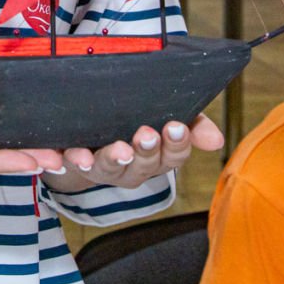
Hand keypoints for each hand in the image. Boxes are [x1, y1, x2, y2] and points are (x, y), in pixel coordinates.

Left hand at [44, 115, 224, 192]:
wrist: (86, 130)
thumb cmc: (133, 119)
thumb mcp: (164, 115)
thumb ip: (192, 124)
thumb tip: (217, 140)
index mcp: (155, 156)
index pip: (173, 156)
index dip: (176, 144)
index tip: (177, 126)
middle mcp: (129, 167)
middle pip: (142, 166)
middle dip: (146, 151)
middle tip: (146, 134)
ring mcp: (100, 167)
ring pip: (108, 168)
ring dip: (113, 159)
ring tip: (118, 149)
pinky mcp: (71, 160)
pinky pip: (68, 163)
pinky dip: (67, 160)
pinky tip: (67, 155)